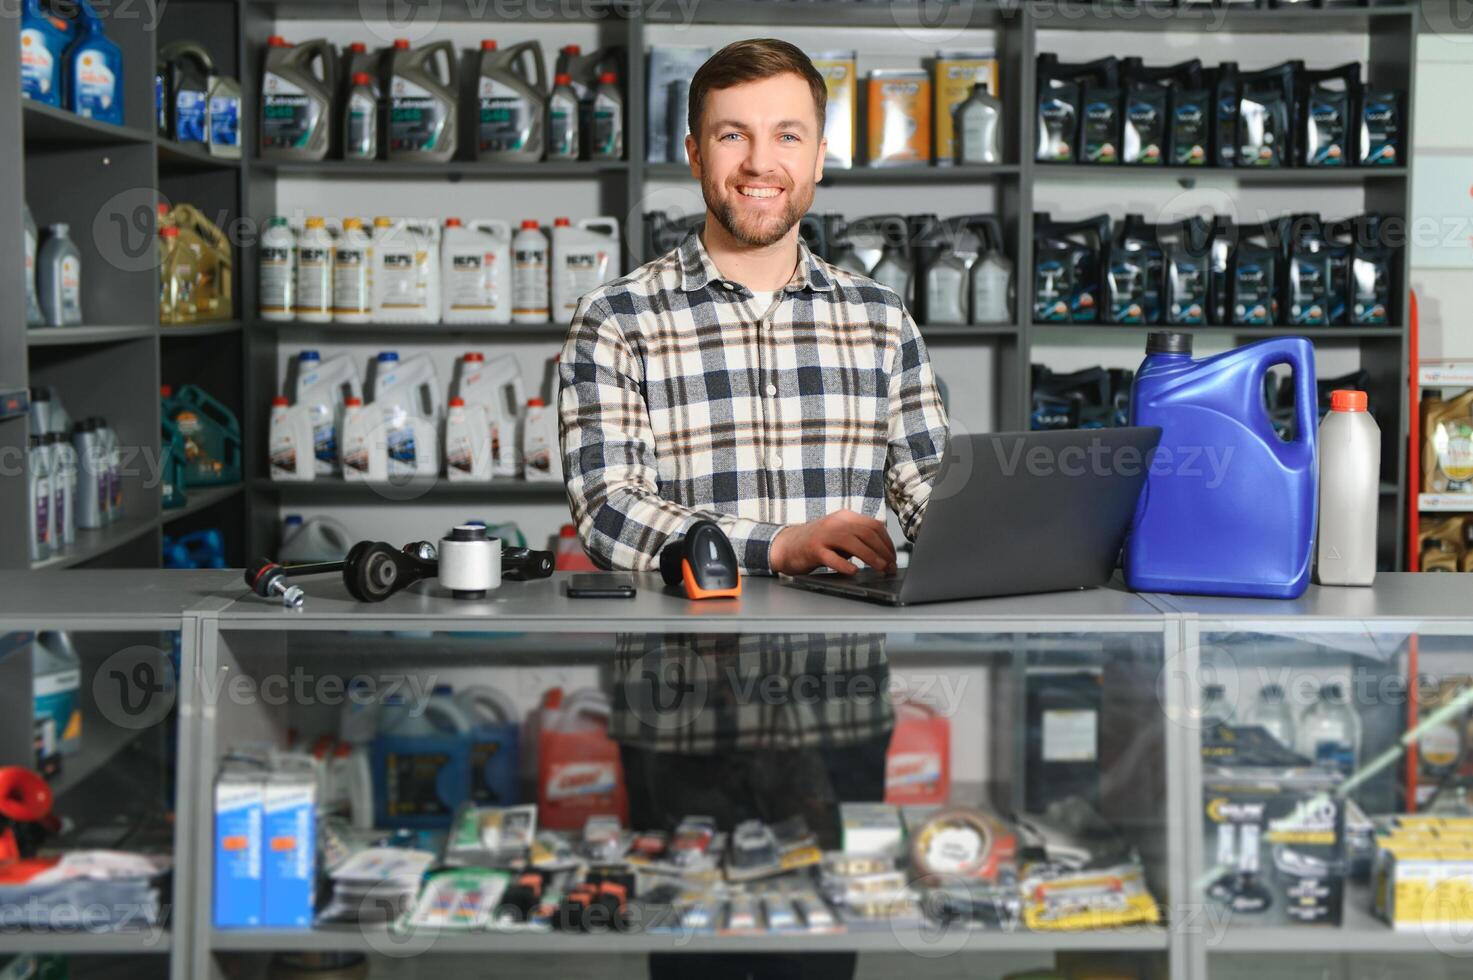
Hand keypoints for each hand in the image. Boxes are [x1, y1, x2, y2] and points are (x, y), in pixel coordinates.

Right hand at [769, 510, 897, 575]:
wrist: (788, 545)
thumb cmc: (819, 543)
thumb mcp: (841, 535)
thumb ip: (859, 539)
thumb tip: (884, 554)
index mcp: (845, 517)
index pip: (874, 526)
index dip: (887, 542)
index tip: (893, 557)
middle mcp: (836, 522)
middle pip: (867, 533)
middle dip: (883, 551)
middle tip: (891, 566)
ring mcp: (824, 535)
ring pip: (853, 543)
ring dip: (871, 557)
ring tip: (880, 568)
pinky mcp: (813, 549)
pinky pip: (832, 557)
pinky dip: (845, 565)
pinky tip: (854, 572)